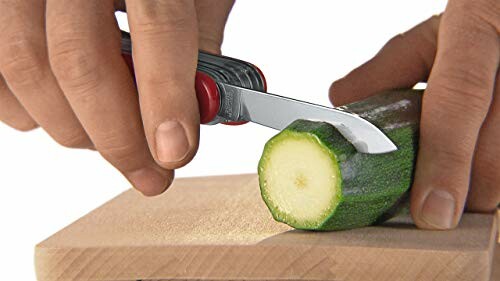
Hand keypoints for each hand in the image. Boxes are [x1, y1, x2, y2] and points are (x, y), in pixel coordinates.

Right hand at [0, 0, 233, 195]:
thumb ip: (201, 39)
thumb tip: (202, 106)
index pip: (156, 25)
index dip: (165, 97)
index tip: (175, 152)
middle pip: (79, 62)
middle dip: (118, 137)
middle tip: (151, 174)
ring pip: (27, 72)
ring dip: (76, 131)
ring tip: (113, 144)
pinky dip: (30, 112)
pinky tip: (68, 118)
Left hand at [329, 0, 498, 228]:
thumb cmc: (469, 28)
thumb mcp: (427, 40)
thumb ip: (386, 71)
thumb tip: (339, 103)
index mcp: (475, 25)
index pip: (460, 96)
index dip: (446, 159)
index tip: (431, 210)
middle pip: (497, 140)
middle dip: (469, 190)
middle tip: (439, 214)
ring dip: (487, 187)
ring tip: (462, 195)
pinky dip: (499, 174)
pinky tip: (480, 176)